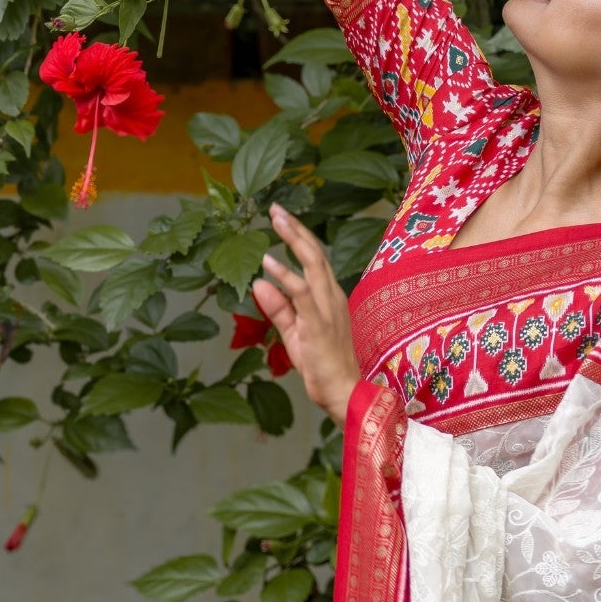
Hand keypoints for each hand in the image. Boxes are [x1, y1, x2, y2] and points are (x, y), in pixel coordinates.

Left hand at [251, 205, 358, 427]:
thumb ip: (278, 307)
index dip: (299, 237)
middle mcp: (332, 296)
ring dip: (293, 239)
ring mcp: (328, 308)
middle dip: (295, 229)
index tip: (282, 218)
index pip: (316, 259)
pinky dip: (285, 275)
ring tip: (275, 220)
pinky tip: (269, 262)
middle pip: (316, 253)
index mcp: (329, 296)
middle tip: (276, 209)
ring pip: (313, 264)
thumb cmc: (321, 365)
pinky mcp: (319, 322)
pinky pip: (302, 292)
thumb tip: (259, 282)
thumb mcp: (294, 332)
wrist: (342, 392)